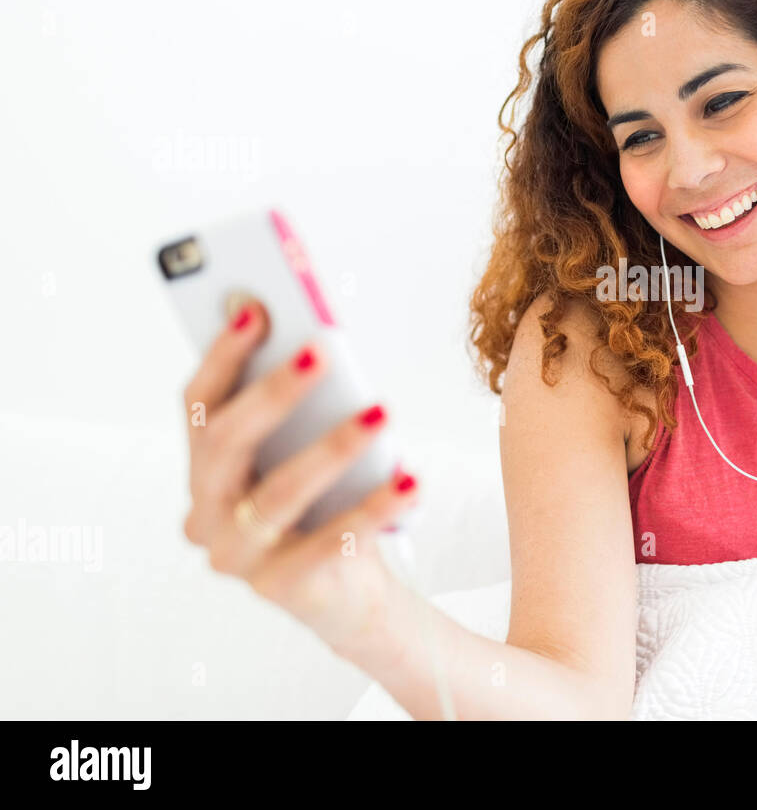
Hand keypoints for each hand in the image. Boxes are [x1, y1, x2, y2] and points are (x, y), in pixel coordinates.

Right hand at [180, 298, 418, 653]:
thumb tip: (319, 339)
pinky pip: (331, 539)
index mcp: (204, 468)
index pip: (198, 405)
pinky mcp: (282, 587)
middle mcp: (205, 512)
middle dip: (274, 391)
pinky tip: (410, 477)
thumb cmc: (327, 506)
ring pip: (279, 493)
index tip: (255, 309)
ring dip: (332, 446)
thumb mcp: (308, 451)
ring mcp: (238, 555)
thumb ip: (303, 407)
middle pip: (226, 443)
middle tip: (322, 349)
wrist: (351, 595)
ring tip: (382, 411)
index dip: (223, 355)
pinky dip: (374, 506)